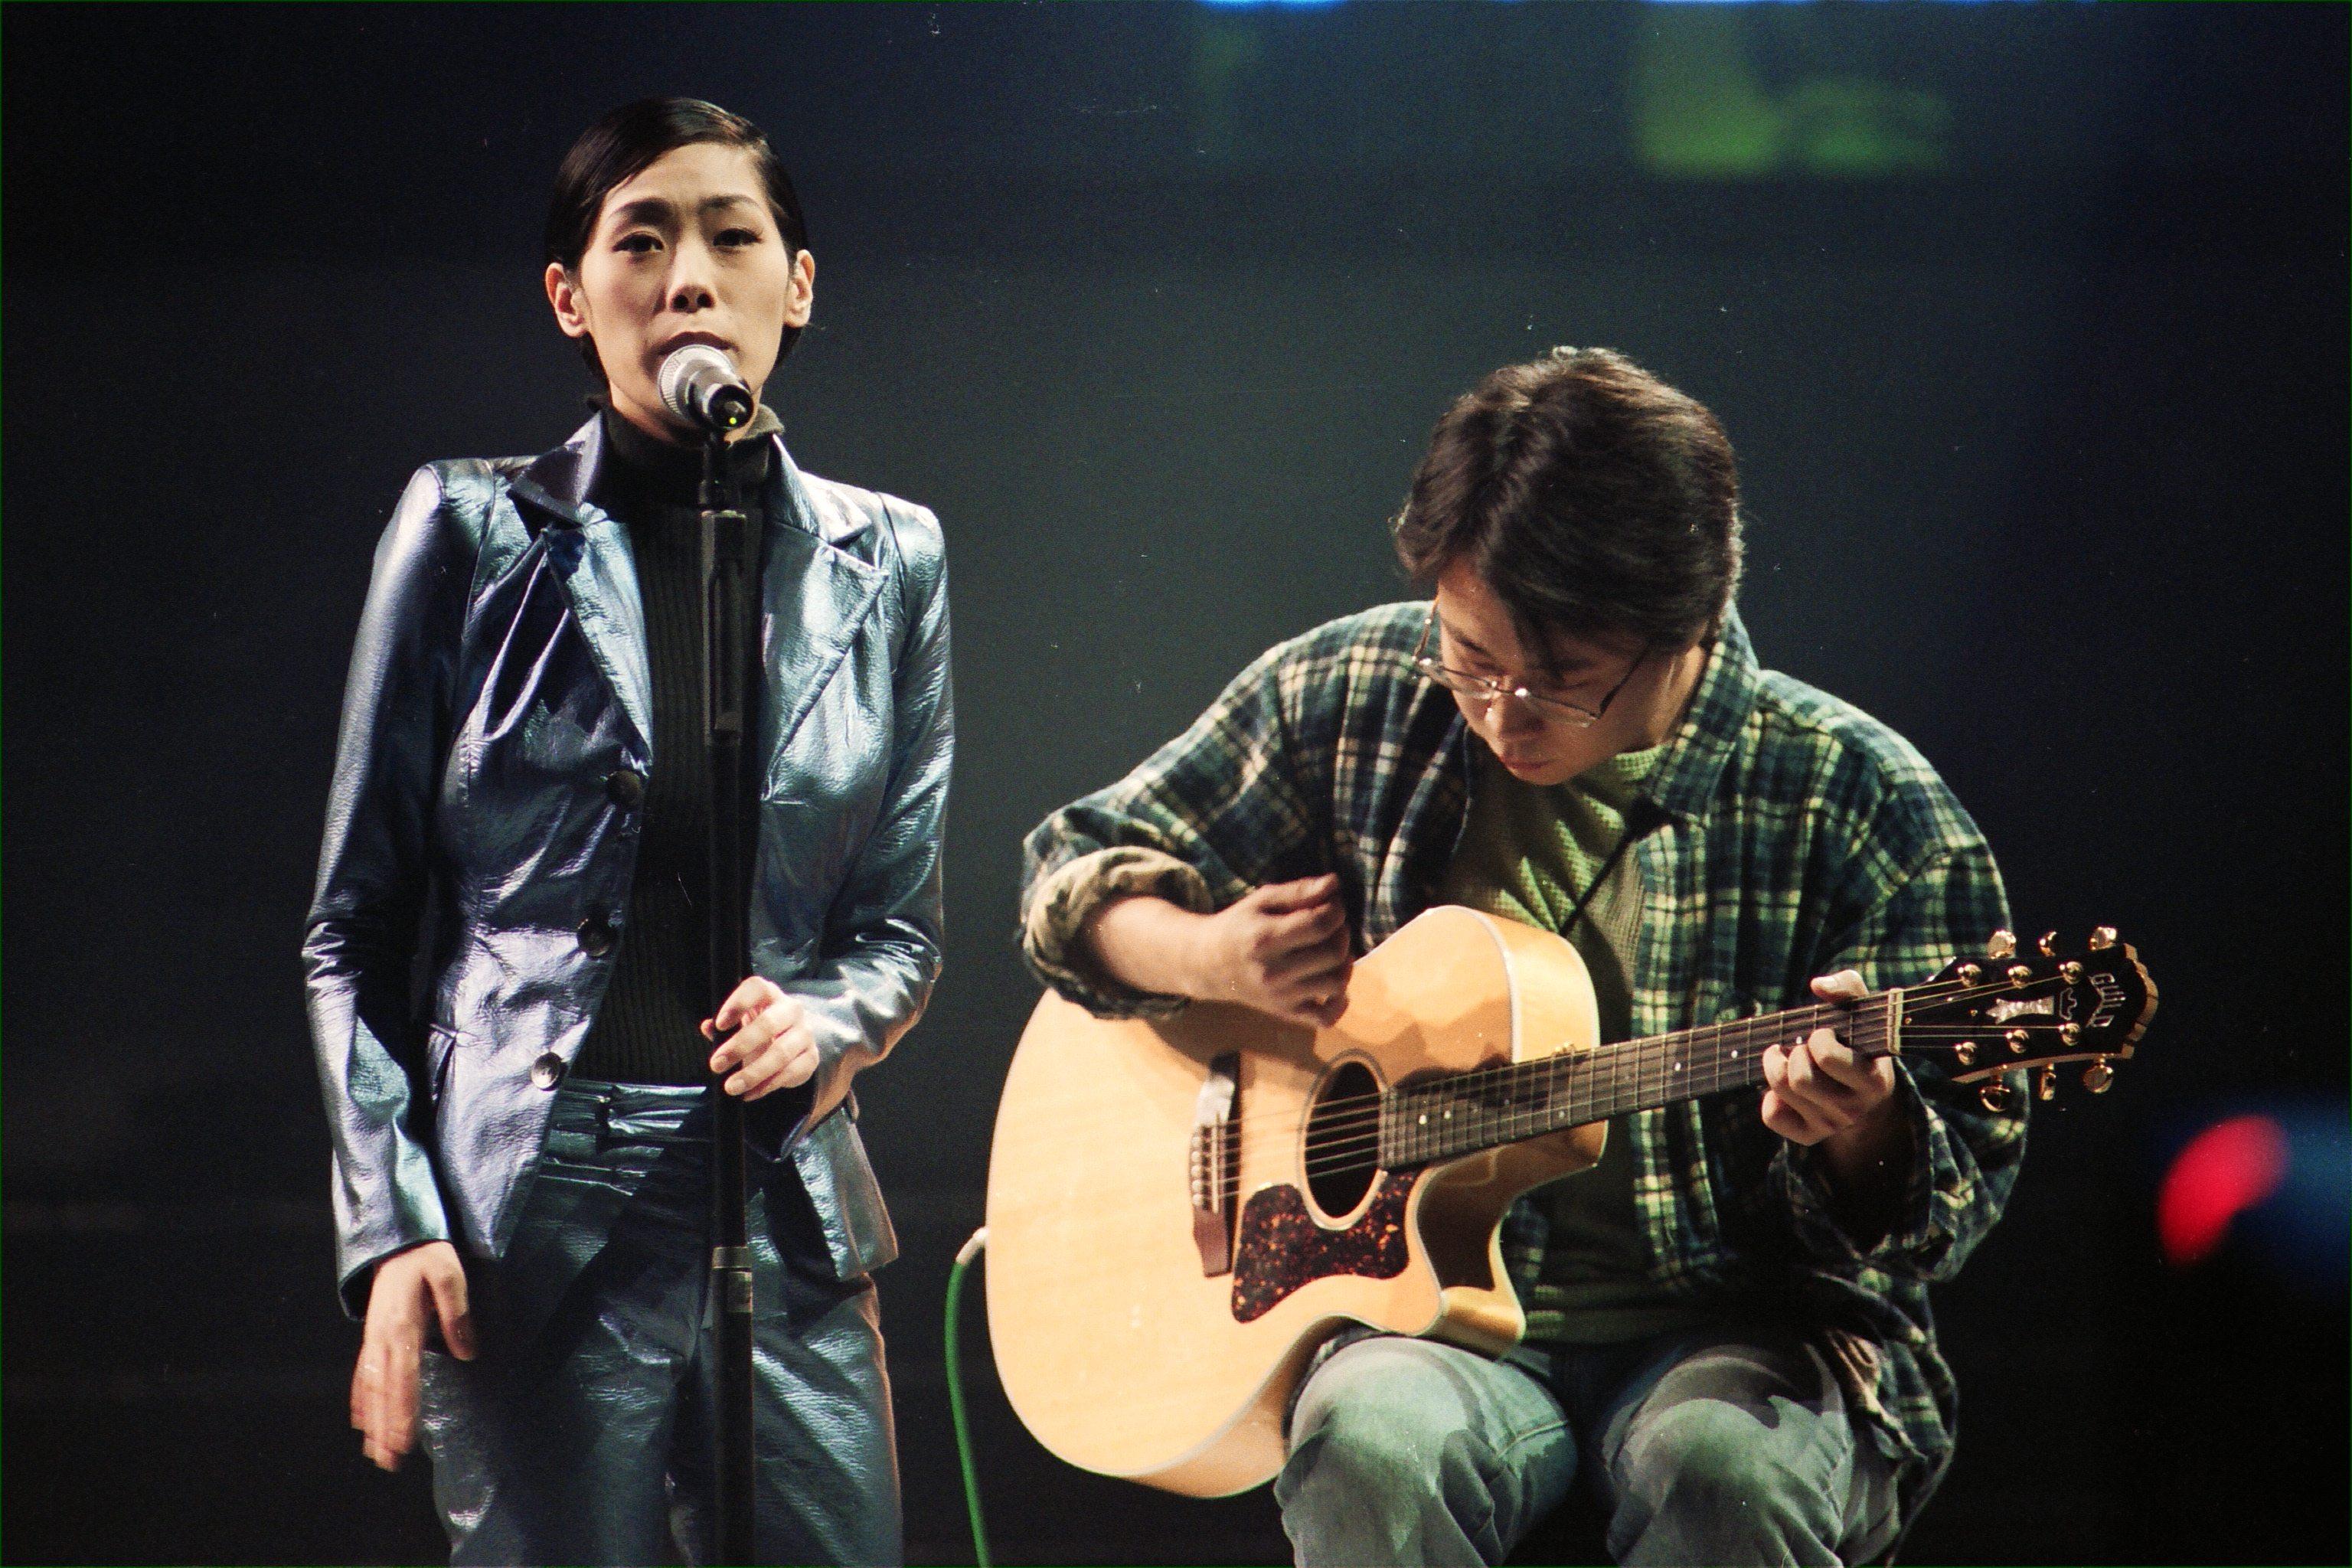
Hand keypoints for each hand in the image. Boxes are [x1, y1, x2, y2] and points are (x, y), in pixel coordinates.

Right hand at [352, 1239, 473, 1471]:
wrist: (399, 1238)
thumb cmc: (428, 1255)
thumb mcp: (450, 1275)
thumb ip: (457, 1314)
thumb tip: (467, 1352)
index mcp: (402, 1325)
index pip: (403, 1378)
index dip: (403, 1411)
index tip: (404, 1440)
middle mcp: (382, 1338)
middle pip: (383, 1392)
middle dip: (386, 1428)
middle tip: (389, 1462)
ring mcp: (374, 1339)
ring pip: (371, 1388)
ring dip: (373, 1421)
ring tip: (375, 1453)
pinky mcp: (373, 1337)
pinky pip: (363, 1374)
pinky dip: (362, 1399)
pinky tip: (362, 1420)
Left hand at [703, 976, 817, 1098]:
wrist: (792, 1043)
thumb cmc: (758, 1030)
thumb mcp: (739, 1023)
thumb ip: (723, 1026)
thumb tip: (708, 1027)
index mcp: (769, 994)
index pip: (757, 989)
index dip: (738, 1004)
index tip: (720, 1024)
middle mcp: (791, 1009)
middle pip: (768, 1023)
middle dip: (740, 1046)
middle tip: (716, 1064)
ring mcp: (804, 1033)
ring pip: (781, 1052)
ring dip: (753, 1072)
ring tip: (731, 1086)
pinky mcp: (811, 1057)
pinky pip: (790, 1073)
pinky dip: (767, 1085)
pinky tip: (749, 1093)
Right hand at [1184, 874, 1354, 1028]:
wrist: (1209, 965)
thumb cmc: (1240, 926)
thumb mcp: (1261, 900)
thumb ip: (1297, 891)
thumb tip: (1334, 883)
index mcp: (1265, 938)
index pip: (1320, 924)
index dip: (1336, 910)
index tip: (1332, 904)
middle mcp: (1273, 971)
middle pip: (1333, 953)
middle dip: (1342, 933)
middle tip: (1332, 925)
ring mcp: (1280, 996)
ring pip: (1335, 984)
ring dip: (1345, 963)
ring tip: (1333, 950)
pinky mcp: (1285, 1013)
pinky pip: (1325, 1019)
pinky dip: (1339, 1003)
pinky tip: (1336, 984)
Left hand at [1759, 969, 1896, 1146]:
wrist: (1867, 1087)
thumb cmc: (1858, 1039)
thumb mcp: (1862, 1010)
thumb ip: (1847, 987)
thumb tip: (1818, 985)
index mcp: (1874, 1081)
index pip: (1826, 1057)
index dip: (1818, 1038)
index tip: (1824, 1033)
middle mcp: (1854, 1110)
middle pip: (1799, 1078)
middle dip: (1794, 1053)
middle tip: (1803, 1046)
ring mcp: (1831, 1126)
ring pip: (1782, 1091)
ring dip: (1776, 1065)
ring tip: (1788, 1056)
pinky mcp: (1810, 1136)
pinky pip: (1772, 1116)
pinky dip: (1770, 1097)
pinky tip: (1785, 1085)